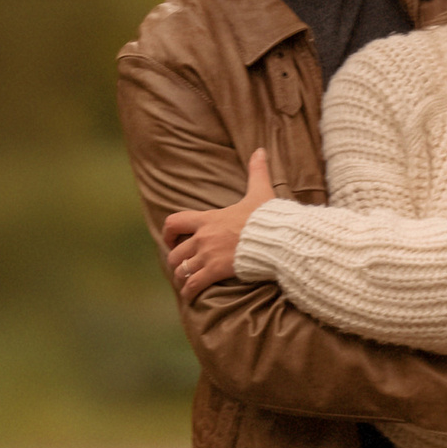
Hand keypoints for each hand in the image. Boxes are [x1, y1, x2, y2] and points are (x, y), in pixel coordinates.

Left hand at [160, 147, 273, 299]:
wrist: (278, 238)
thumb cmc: (269, 217)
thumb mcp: (260, 191)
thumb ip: (257, 172)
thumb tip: (261, 151)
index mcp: (208, 219)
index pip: (173, 222)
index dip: (168, 233)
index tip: (173, 240)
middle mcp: (203, 238)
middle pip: (174, 252)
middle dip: (175, 261)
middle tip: (182, 266)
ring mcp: (208, 255)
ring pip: (181, 270)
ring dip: (182, 278)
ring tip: (186, 284)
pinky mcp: (217, 271)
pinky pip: (193, 285)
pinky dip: (189, 292)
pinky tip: (191, 297)